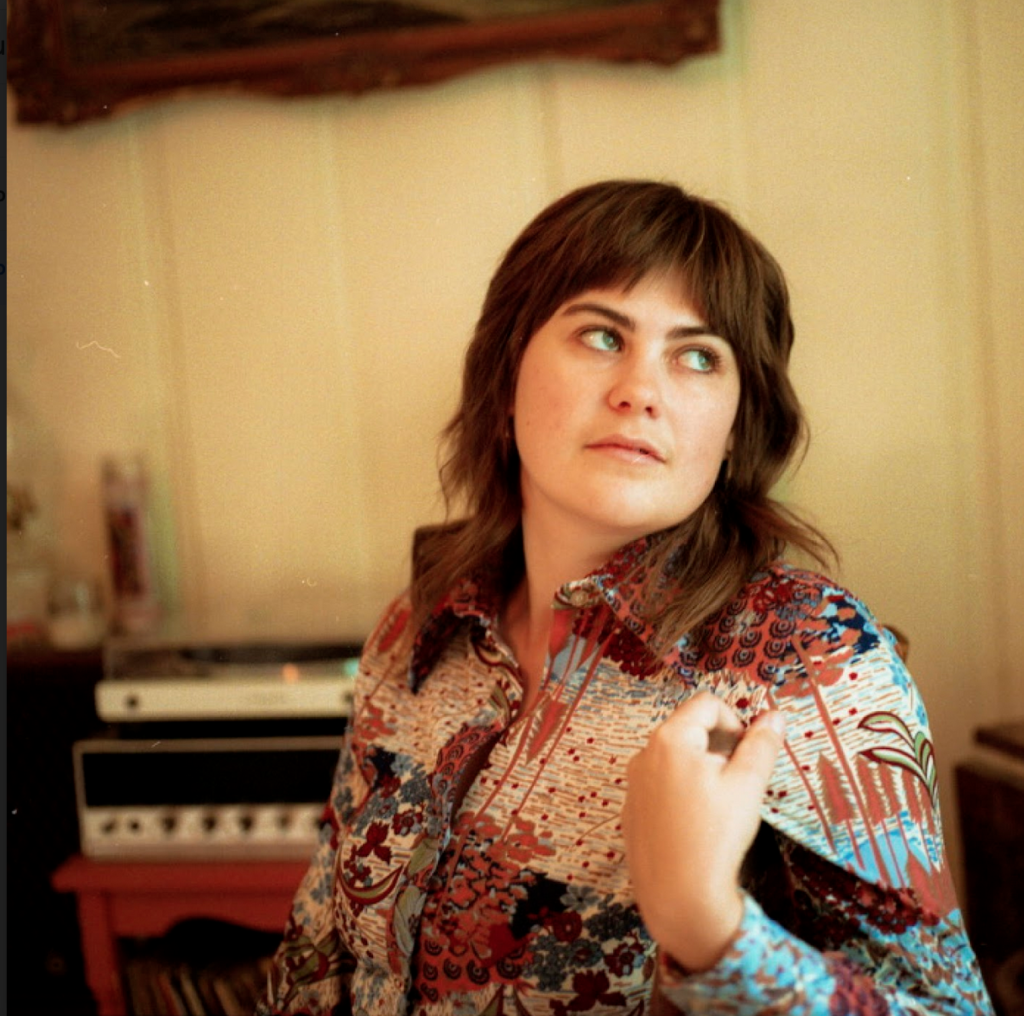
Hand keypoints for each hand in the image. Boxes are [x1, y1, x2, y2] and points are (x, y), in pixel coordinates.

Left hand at [622, 691, 785, 971]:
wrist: (678, 896)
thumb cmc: (716, 836)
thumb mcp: (748, 785)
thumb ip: (762, 744)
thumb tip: (775, 715)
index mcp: (670, 739)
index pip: (706, 704)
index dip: (735, 720)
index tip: (750, 751)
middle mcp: (644, 753)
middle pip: (688, 729)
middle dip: (719, 746)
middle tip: (739, 781)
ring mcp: (633, 782)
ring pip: (675, 758)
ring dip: (701, 768)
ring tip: (719, 805)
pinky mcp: (631, 809)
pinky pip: (660, 784)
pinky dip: (682, 791)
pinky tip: (696, 824)